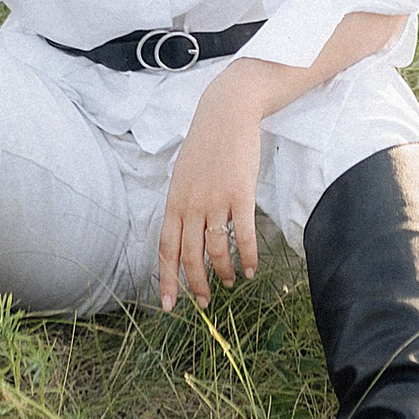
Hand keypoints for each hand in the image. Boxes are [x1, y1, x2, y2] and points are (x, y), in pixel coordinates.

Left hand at [159, 70, 267, 311]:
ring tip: (232, 281)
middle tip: (205, 303)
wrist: (227, 112)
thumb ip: (181, 205)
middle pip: (190, 257)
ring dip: (224, 272)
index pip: (166, 249)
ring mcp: (215, 200)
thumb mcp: (183, 175)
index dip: (167, 279)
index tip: (168, 305)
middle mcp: (190, 205)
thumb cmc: (206, 144)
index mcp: (174, 201)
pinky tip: (252, 268)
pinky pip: (243, 236)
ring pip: (216, 250)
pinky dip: (248, 256)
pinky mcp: (241, 194)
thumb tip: (181, 235)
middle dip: (196, 285)